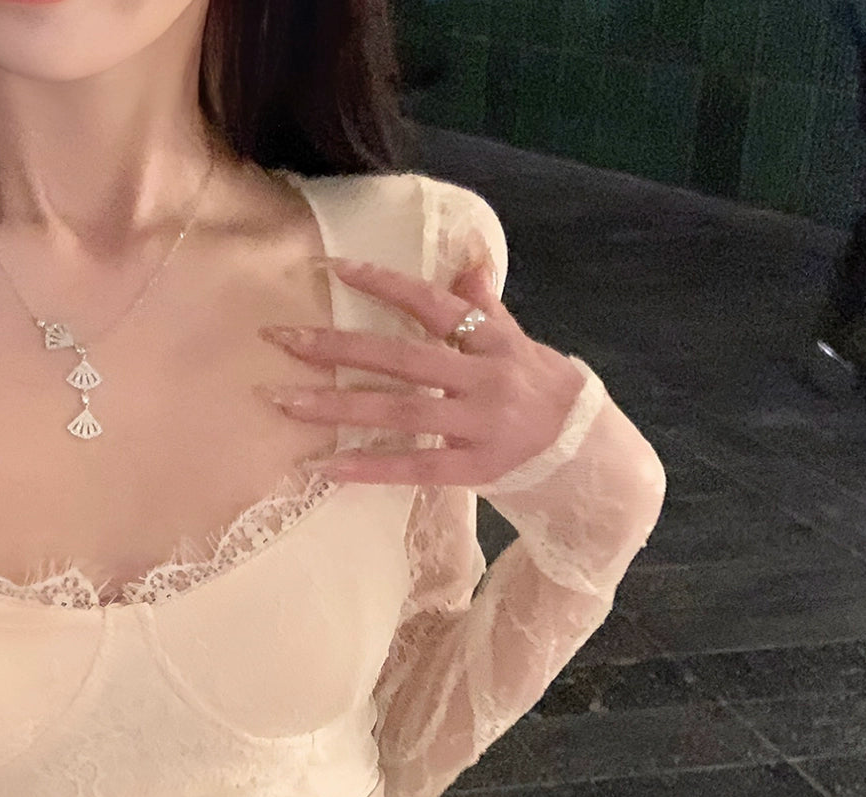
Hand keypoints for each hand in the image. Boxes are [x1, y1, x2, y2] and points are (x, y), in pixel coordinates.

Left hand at [255, 253, 587, 486]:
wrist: (585, 449)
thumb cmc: (539, 389)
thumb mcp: (518, 341)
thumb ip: (484, 306)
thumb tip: (468, 258)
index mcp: (492, 340)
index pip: (431, 304)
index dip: (383, 284)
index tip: (333, 269)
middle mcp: (483, 378)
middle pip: (401, 358)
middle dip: (336, 348)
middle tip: (280, 339)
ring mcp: (478, 425)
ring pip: (399, 412)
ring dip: (336, 407)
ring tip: (283, 402)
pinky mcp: (473, 469)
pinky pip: (414, 467)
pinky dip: (368, 467)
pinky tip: (325, 467)